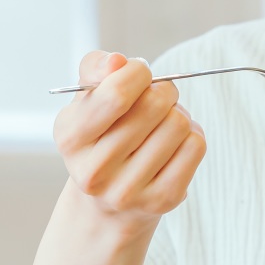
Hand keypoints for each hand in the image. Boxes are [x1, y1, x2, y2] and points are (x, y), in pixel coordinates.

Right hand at [53, 52, 205, 232]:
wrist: (108, 200)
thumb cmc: (101, 135)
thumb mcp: (86, 99)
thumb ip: (95, 69)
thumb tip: (117, 62)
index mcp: (70, 138)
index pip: (117, 94)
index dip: (138, 72)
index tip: (139, 74)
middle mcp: (94, 171)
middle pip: (154, 105)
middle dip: (162, 91)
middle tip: (156, 98)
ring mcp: (127, 191)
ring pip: (178, 124)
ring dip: (177, 113)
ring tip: (162, 124)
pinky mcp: (160, 201)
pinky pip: (195, 145)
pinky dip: (191, 134)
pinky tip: (174, 143)